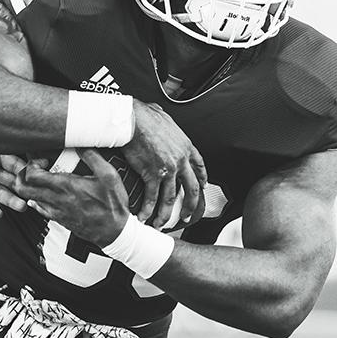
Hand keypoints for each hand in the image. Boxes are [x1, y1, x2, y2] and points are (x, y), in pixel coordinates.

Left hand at [14, 149, 129, 247]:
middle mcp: (56, 200)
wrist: (114, 232)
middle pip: (23, 188)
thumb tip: (80, 143)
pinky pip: (39, 208)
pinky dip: (37, 198)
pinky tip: (48, 192)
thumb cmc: (113, 204)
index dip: (32, 164)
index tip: (43, 160)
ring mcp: (55, 211)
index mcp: (66, 187)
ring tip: (43, 178)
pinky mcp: (58, 219)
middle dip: (23, 175)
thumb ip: (93, 157)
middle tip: (36, 168)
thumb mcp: (109, 176)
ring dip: (30, 187)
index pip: (32, 175)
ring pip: (29, 198)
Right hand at [122, 101, 206, 227]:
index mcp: (185, 145)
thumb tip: (159, 114)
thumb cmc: (144, 115)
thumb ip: (164, 120)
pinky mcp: (152, 174)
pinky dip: (148, 209)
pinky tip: (144, 217)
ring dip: (166, 213)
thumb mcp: (162, 115)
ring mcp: (168, 169)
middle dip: (190, 205)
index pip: (199, 165)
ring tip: (162, 223)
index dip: (202, 177)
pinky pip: (152, 196)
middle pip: (191, 188)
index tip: (202, 186)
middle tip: (186, 216)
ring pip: (171, 197)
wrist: (134, 119)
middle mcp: (180, 160)